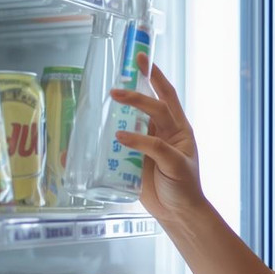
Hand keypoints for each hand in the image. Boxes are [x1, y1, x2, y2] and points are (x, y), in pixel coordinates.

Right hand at [110, 61, 204, 224]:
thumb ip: (153, 146)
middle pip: (145, 107)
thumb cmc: (184, 186)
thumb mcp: (175, 164)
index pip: (166, 97)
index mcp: (178, 128)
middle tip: (114, 92)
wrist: (178, 213)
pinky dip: (102, 141)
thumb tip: (122, 134)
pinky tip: (90, 136)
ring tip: (104, 106)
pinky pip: (115, 147)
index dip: (155, 77)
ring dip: (117, 114)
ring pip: (128, 123)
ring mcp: (145, 145)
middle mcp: (161, 132)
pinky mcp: (131, 160)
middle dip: (131, 96)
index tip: (142, 59)